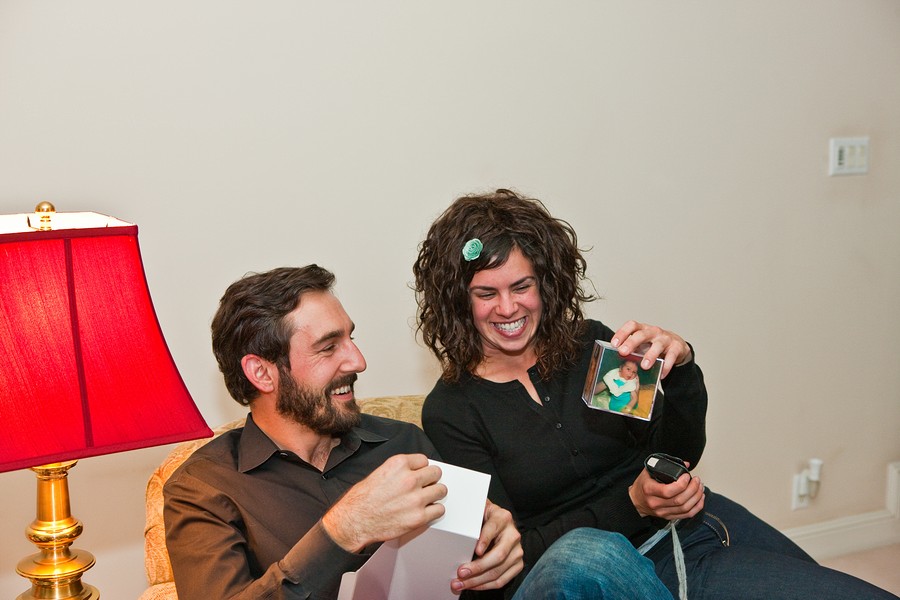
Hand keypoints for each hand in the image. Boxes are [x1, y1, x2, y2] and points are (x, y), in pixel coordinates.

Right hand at [322, 454, 446, 551]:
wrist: (355, 521)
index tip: (419, 473)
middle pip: (436, 473)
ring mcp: (416, 498)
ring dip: (435, 494)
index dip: (421, 468)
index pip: (424, 460)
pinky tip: (426, 511)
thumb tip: (415, 471)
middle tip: (425, 486)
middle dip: (431, 479)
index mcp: (399, 464)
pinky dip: (434, 511)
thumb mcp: (379, 472)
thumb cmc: (362, 499)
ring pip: (441, 490)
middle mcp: (409, 479)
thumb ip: (400, 470)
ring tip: (427, 498)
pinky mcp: (419, 517)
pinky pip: (439, 510)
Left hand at [452, 500, 522, 593]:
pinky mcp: (517, 564)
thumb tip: (455, 529)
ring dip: (477, 581)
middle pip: (498, 555)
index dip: (485, 540)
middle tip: (461, 573)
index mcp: (503, 517)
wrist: (500, 523)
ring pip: (498, 571)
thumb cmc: (485, 518)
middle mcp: (513, 534)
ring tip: (461, 584)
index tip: (476, 550)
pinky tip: (473, 585)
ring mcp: (517, 551)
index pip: (493, 528)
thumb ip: (471, 517)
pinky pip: (501, 580)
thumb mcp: (479, 511)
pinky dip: (485, 585)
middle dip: (478, 567)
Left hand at [611, 320, 692, 377]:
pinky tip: (662, 374)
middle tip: (623, 352)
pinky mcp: (676, 347)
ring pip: (658, 345)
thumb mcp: (642, 344)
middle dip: (632, 343)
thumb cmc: (654, 345)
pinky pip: (671, 356)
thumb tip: (613, 361)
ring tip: (644, 366)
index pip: (632, 325)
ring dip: (650, 355)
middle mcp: (654, 331)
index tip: (614, 343)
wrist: (677, 345)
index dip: (622, 333)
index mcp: (643, 329)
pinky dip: (666, 366)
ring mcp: (666, 338)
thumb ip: (631, 349)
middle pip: (642, 334)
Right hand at [628, 466, 704, 519]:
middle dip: (692, 489)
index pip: (668, 491)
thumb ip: (665, 466)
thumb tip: (686, 464)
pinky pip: (686, 515)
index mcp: (649, 490)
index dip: (681, 484)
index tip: (687, 476)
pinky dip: (697, 507)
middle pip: (679, 500)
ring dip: (696, 497)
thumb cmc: (643, 485)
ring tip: (700, 487)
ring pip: (685, 508)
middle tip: (697, 480)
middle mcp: (656, 503)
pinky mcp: (668, 517)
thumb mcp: (649, 471)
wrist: (636, 501)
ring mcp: (663, 512)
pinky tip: (700, 498)